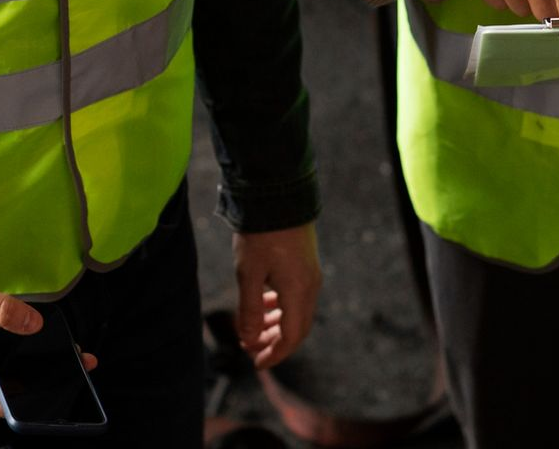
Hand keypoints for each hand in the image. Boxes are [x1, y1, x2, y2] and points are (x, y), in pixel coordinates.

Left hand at [232, 223, 320, 368]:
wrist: (278, 195)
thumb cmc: (260, 234)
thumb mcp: (248, 273)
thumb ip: (249, 310)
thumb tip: (248, 340)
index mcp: (298, 292)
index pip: (290, 337)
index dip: (274, 354)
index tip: (256, 363)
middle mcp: (310, 286)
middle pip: (297, 327)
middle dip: (275, 342)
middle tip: (251, 348)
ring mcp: (311, 273)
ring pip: (297, 311)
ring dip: (277, 324)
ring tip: (255, 328)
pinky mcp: (306, 262)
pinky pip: (298, 295)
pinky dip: (281, 306)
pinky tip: (265, 302)